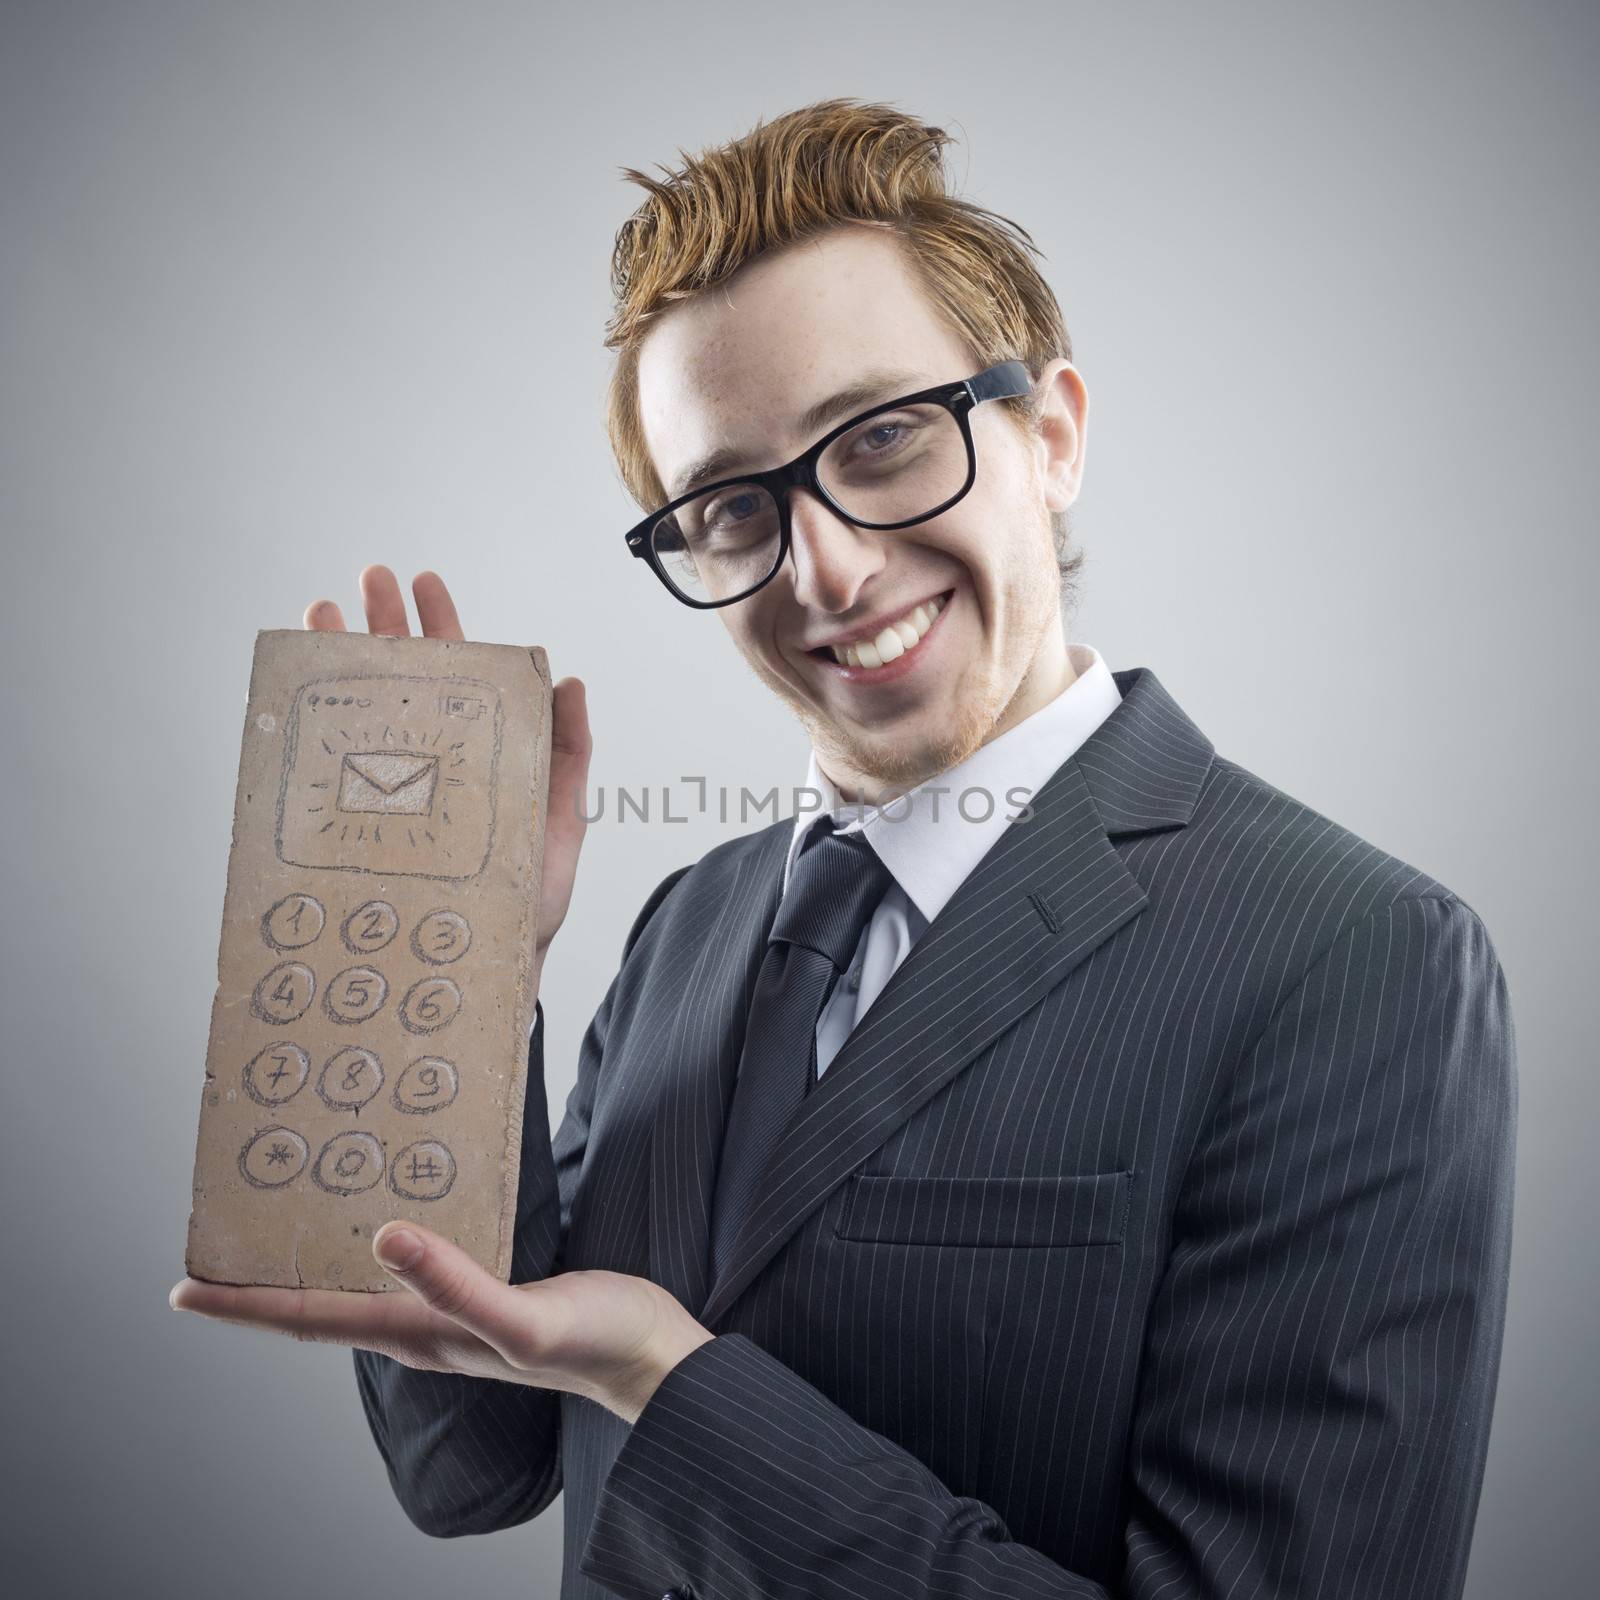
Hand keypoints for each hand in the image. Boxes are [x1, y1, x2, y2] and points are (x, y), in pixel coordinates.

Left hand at [169, 1221, 714, 1426]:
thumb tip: (386, 1238)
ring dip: (313, 1263)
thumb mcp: (529, 1318)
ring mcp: (451, 1312)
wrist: (653, 1357)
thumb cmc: (599, 1342)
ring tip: (283, 1221)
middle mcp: (423, 1328)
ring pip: (359, 1287)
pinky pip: (409, 1265)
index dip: (244, 1308)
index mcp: (421, 1337)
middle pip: (322, 1306)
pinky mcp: (482, 1290)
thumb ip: (459, 1285)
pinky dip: (377, 1242)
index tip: (183, 1291)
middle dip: (263, 1285)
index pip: (311, 1320)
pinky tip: (386, 1214)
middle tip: (218, 1242)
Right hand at [304, 565, 591, 979]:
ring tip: (323, 611)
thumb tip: (571, 680)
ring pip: (362, 710)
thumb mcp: (561, 817)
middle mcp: (430, 761)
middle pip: (404, 677)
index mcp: (478, 748)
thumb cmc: (527, 895)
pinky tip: (297, 691)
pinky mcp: (358, 824)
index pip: (458, 673)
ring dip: (342, 656)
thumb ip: (569, 750)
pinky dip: (312, 725)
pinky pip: (330, 767)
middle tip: (369, 577)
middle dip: (385, 623)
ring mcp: (391, 789)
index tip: (423, 581)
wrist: (487, 963)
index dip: (442, 625)